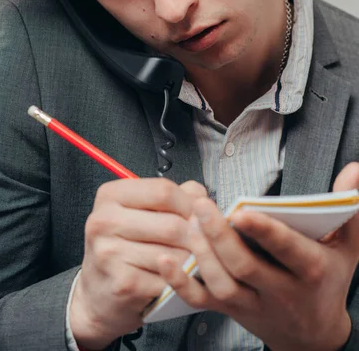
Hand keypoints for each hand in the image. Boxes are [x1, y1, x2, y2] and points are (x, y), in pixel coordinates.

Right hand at [70, 178, 206, 349]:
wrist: (99, 293)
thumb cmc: (125, 246)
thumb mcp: (141, 212)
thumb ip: (173, 197)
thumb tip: (203, 198)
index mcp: (110, 195)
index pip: (163, 191)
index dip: (190, 203)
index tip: (200, 215)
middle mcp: (104, 221)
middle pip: (172, 224)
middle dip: (197, 237)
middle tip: (205, 244)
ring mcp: (110, 253)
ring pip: (174, 255)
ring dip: (191, 261)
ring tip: (191, 261)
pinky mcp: (122, 284)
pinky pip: (168, 280)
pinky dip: (180, 281)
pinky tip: (176, 279)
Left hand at [157, 162, 358, 350]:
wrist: (314, 336)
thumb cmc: (329, 280)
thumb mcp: (349, 246)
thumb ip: (350, 207)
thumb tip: (354, 170)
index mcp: (311, 271)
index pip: (287, 251)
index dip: (265, 232)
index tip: (243, 211)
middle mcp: (281, 292)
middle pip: (246, 266)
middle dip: (221, 236)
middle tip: (202, 206)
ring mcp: (253, 305)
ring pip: (223, 284)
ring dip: (201, 254)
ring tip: (189, 222)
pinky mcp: (231, 311)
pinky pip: (202, 301)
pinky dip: (180, 284)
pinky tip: (165, 260)